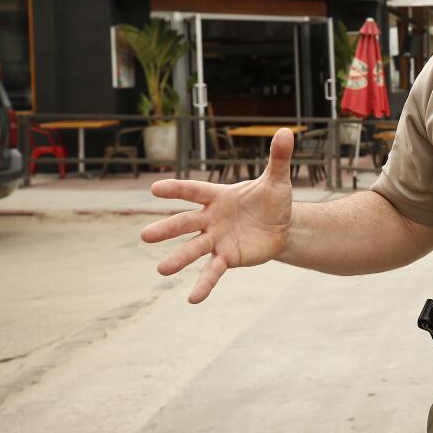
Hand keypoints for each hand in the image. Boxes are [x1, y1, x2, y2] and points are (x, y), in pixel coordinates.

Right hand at [141, 129, 295, 302]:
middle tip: (145, 236)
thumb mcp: (277, 180)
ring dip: (178, 259)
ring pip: (193, 249)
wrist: (281, 226)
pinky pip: (213, 271)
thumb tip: (287, 131)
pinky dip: (204, 285)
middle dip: (167, 229)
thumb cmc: (272, 200)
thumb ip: (278, 158)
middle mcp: (211, 219)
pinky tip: (193, 300)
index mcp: (218, 196)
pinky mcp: (227, 257)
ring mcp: (216, 239)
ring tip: (161, 270)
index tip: (155, 188)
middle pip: (185, 223)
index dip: (176, 189)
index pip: (194, 191)